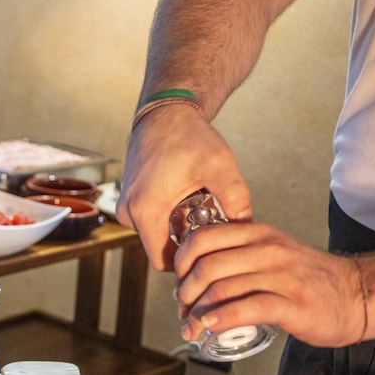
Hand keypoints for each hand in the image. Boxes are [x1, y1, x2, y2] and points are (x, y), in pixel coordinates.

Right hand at [116, 105, 251, 270]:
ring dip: (178, 230)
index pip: (165, 262)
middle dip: (187, 245)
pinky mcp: (130, 199)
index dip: (189, 263)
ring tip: (202, 209)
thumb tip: (248, 227)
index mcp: (146, 210)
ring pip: (156, 236)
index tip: (211, 251)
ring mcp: (127, 205)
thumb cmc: (188, 135)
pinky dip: (169, 218)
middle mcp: (129, 212)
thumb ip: (236, 197)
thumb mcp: (219, 165)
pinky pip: (151, 222)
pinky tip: (189, 201)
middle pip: (161, 250)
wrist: (166, 112)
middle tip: (213, 227)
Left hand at [173, 221, 364, 347]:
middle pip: (207, 266)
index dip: (181, 263)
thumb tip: (198, 273)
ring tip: (192, 328)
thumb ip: (240, 255)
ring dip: (198, 313)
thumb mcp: (273, 252)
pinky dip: (222, 319)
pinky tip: (212, 328)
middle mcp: (267, 250)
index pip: (203, 238)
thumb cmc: (311, 279)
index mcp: (257, 234)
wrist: (358, 294)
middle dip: (185, 293)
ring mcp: (282, 276)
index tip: (179, 283)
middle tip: (183, 311)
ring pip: (222, 288)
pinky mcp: (293, 304)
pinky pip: (248, 308)